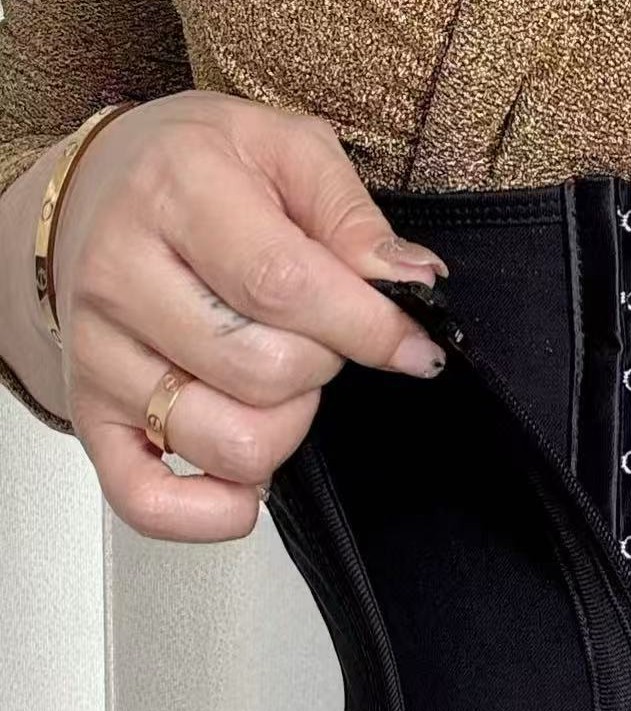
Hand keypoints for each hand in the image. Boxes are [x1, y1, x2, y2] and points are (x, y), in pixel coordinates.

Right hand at [40, 89, 449, 539]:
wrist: (110, 189)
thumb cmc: (209, 176)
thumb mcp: (289, 154)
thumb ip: (352, 217)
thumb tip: (410, 280)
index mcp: (178, 195)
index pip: (285, 287)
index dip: (368, 330)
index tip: (415, 348)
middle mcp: (123, 277)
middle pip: (265, 375)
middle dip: (321, 368)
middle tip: (313, 337)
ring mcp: (101, 355)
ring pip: (231, 444)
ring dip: (284, 429)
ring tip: (275, 383)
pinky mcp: (94, 417)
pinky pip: (148, 501)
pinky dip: (214, 513)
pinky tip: (248, 484)